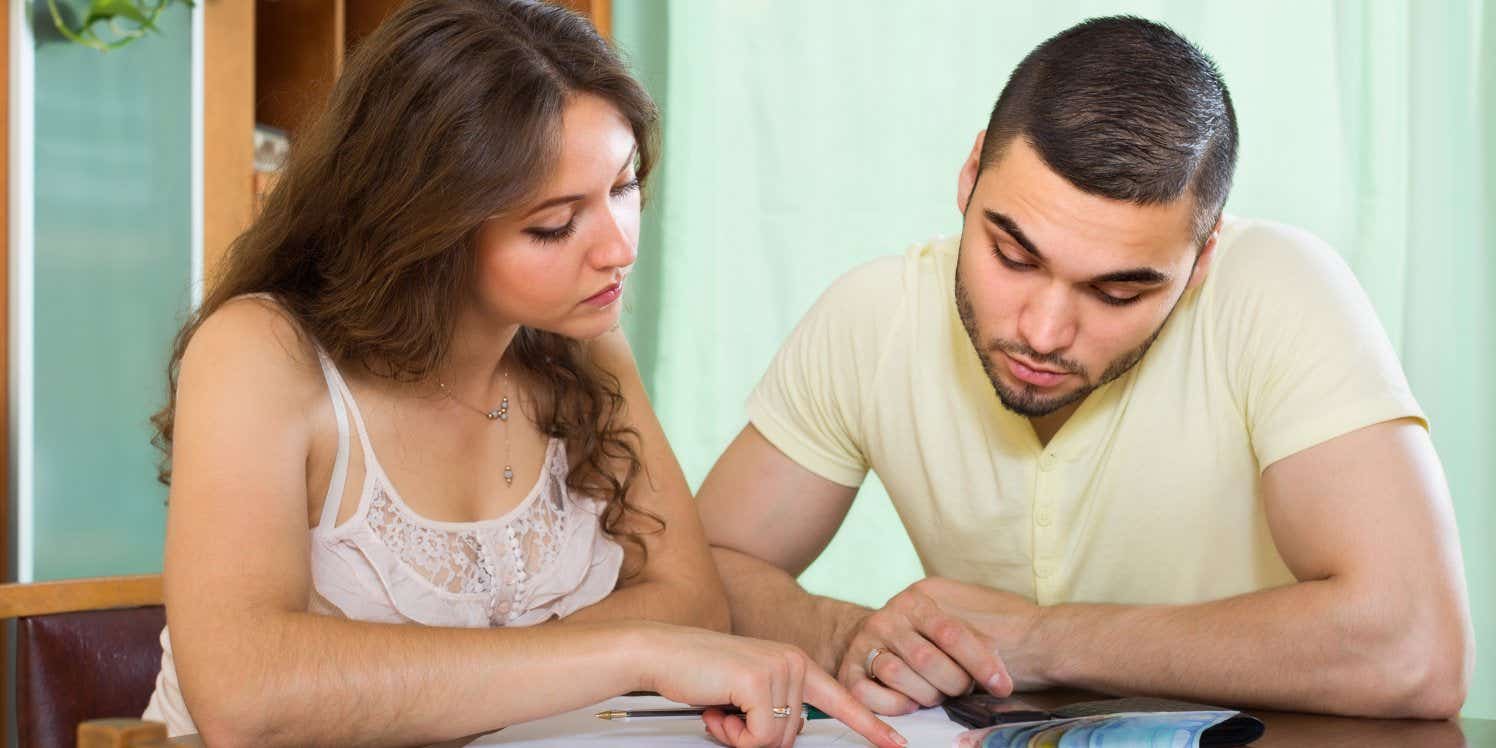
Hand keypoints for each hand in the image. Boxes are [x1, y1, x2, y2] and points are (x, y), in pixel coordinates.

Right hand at [636, 623, 906, 747]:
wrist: (660, 652)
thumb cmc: (699, 673)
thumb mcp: (748, 690)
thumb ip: (777, 708)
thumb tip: (790, 737)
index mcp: (795, 661)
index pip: (842, 699)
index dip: (870, 726)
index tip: (896, 743)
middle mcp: (794, 661)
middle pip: (796, 735)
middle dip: (758, 737)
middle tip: (729, 714)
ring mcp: (780, 669)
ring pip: (778, 740)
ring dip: (743, 736)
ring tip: (721, 707)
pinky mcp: (760, 682)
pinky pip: (760, 737)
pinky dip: (734, 736)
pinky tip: (717, 709)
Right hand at [836, 578, 1016, 714]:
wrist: (870, 635)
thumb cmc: (923, 637)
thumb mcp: (948, 626)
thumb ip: (974, 642)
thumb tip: (1000, 675)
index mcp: (916, 600)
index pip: (951, 632)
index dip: (980, 663)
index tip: (1002, 686)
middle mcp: (887, 618)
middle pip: (926, 658)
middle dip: (953, 682)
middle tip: (963, 690)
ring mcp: (864, 643)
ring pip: (897, 674)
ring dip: (926, 694)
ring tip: (937, 694)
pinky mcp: (848, 670)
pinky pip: (869, 695)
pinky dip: (895, 705)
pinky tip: (910, 703)